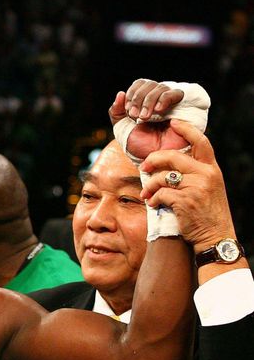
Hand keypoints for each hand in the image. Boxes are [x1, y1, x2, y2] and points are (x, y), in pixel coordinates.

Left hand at [110, 79, 188, 159]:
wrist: (153, 158)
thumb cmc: (139, 144)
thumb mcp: (121, 127)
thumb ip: (116, 111)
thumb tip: (120, 93)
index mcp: (144, 101)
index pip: (140, 84)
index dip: (133, 93)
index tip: (128, 110)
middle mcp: (157, 99)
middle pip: (149, 84)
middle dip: (138, 98)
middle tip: (134, 116)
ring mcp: (170, 103)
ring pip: (161, 87)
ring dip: (149, 101)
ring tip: (144, 118)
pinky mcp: (182, 108)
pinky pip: (176, 93)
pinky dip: (164, 99)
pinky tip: (158, 111)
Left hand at [139, 120, 234, 251]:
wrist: (215, 236)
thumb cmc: (207, 213)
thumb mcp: (209, 188)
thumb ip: (195, 174)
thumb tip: (169, 164)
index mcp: (212, 169)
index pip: (201, 142)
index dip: (186, 130)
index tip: (173, 123)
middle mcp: (206, 175)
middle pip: (173, 156)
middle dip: (154, 160)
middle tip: (144, 167)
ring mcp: (196, 187)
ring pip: (162, 177)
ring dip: (149, 185)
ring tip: (146, 194)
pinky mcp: (185, 200)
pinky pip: (161, 193)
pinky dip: (153, 198)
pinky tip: (153, 203)